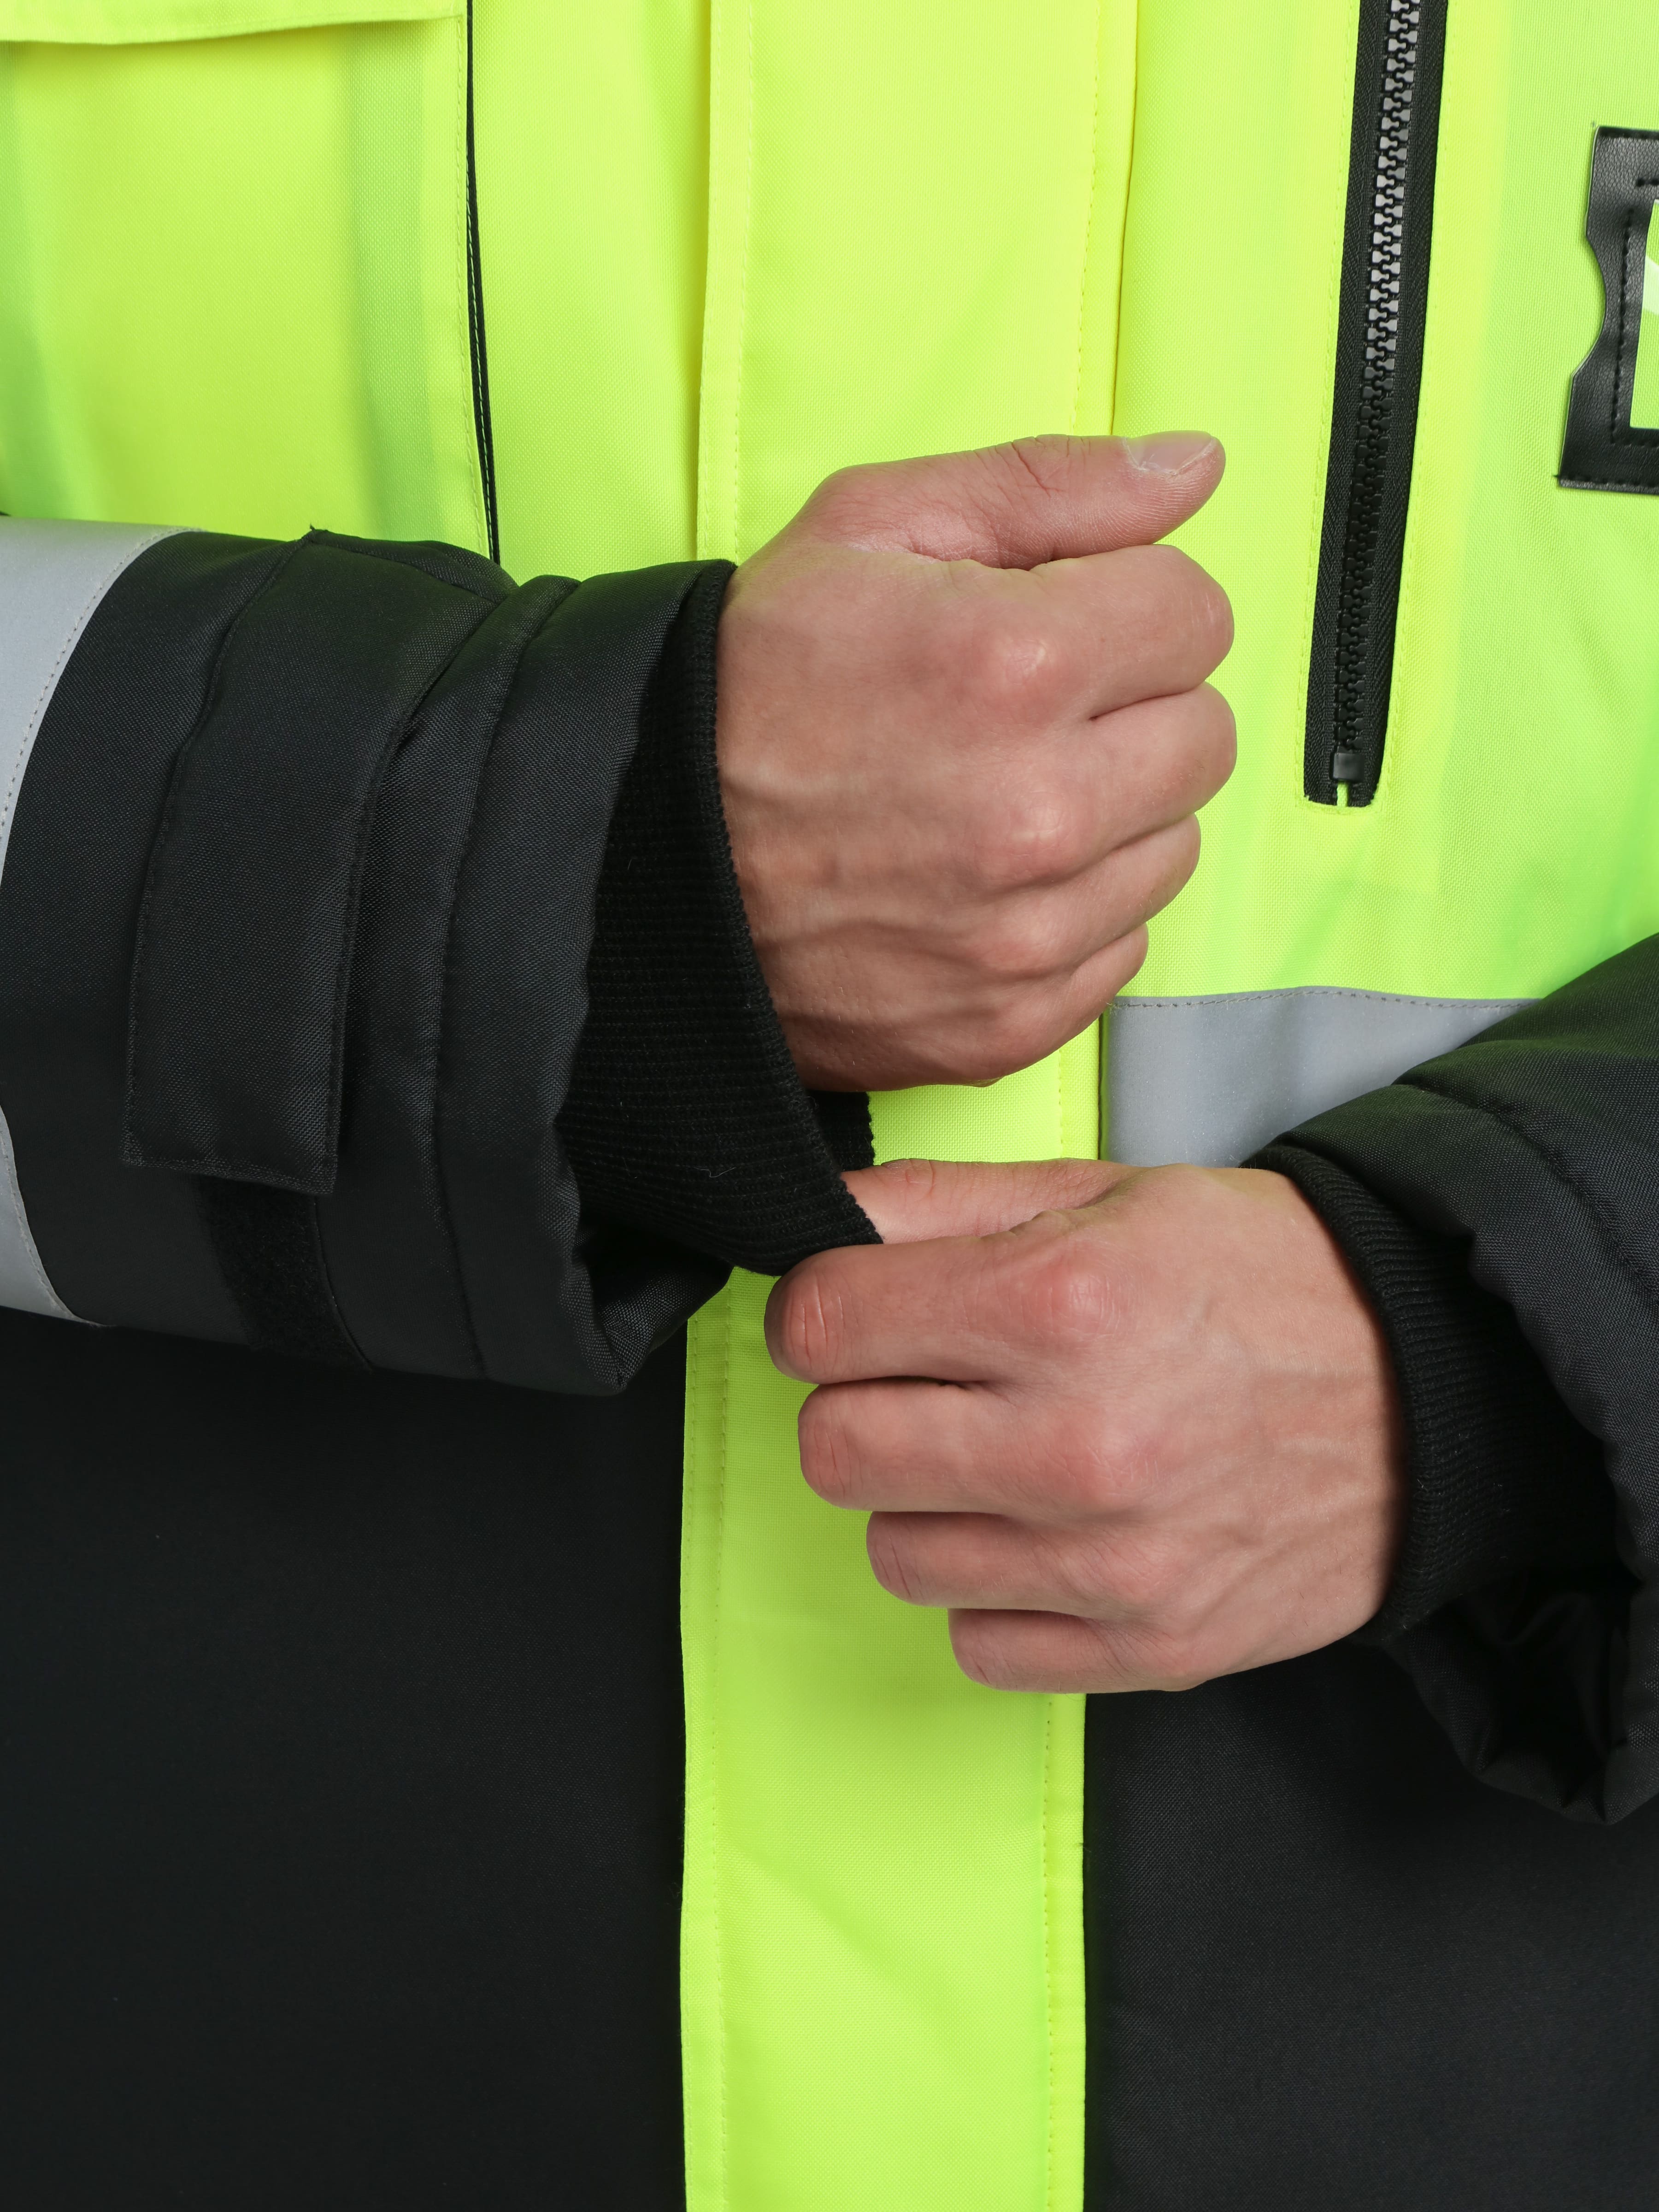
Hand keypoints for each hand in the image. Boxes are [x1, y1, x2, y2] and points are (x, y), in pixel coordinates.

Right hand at [716, 435, 1234, 1091]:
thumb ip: (1049, 485)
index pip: (1197, 616)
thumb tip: (1197, 469)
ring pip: (1171, 850)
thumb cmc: (751, 685)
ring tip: (999, 799)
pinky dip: (1071, 914)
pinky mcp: (1010, 1021)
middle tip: (1030, 715)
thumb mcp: (869, 527)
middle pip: (1203, 739)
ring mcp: (1027, 933)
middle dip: (1133, 709)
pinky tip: (986, 882)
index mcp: (1018, 664)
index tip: (1062, 626)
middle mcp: (1041, 811)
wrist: (643, 859)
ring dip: (1112, 817)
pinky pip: (1119, 949)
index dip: (1129, 608)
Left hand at [765, 1157, 1404, 1692]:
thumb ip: (937, 1202)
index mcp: (1061, 1304)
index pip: (821, 1326)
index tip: (853, 1311)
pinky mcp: (1148, 1647)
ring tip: (1001, 1456)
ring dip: (926, 1504)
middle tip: (920, 1384)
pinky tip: (1048, 1532)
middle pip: (834, 1453)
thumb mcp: (1104, 1192)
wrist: (1428, 1386)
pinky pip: (977, 1643)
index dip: (820, 1310)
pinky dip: (994, 1592)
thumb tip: (811, 1223)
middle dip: (855, 1407)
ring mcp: (1112, 1563)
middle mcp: (1078, 1444)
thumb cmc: (1257, 1278)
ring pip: (895, 1556)